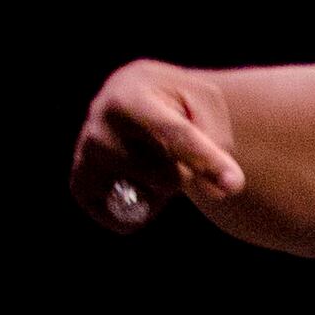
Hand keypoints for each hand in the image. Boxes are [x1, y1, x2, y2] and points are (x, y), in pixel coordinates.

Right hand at [72, 59, 249, 231]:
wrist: (134, 97)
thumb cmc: (178, 102)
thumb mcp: (206, 103)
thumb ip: (218, 141)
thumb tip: (215, 191)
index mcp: (131, 95)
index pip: (175, 136)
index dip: (206, 161)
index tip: (233, 185)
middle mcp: (100, 125)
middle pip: (169, 176)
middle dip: (186, 168)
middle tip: (170, 142)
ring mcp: (87, 156)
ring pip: (152, 196)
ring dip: (166, 186)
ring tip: (153, 155)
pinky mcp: (81, 184)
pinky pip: (121, 218)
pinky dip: (143, 212)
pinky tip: (140, 183)